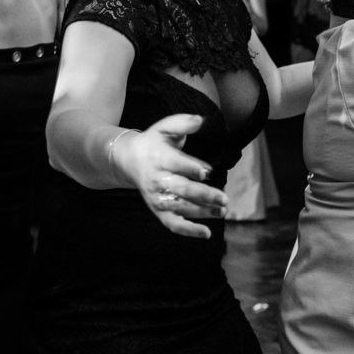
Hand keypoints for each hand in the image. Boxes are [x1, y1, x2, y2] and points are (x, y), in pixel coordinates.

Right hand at [116, 114, 226, 238]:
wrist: (129, 160)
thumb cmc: (155, 142)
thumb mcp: (165, 127)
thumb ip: (183, 123)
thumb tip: (200, 120)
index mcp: (158, 157)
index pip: (175, 163)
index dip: (191, 167)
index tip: (207, 171)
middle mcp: (157, 180)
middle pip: (180, 190)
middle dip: (203, 195)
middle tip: (223, 198)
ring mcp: (157, 197)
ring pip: (179, 208)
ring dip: (202, 212)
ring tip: (223, 210)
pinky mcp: (158, 210)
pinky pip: (172, 224)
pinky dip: (188, 231)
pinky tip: (207, 233)